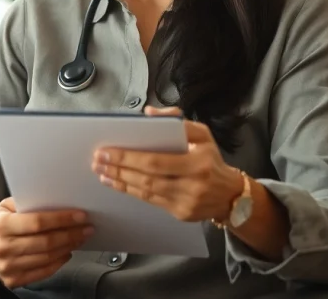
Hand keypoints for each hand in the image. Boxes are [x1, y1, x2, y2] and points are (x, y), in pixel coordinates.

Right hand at [0, 198, 92, 288]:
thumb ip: (27, 204)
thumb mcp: (5, 206)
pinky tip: (67, 252)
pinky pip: (43, 272)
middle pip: (46, 243)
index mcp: (1, 226)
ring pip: (47, 258)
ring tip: (80, 238)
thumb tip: (58, 201)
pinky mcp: (13, 280)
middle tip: (87, 228)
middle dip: (71, 234)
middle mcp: (3, 248)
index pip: (37, 223)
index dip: (62, 220)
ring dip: (68, 247)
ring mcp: (8, 267)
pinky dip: (59, 262)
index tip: (80, 216)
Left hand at [91, 106, 243, 222]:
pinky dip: (130, 191)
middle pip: (147, 178)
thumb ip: (176, 119)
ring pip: (146, 192)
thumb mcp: (202, 134)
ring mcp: (187, 202)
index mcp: (198, 161)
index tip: (107, 150)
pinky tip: (116, 183)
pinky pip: (150, 202)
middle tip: (98, 160)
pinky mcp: (181, 214)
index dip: (128, 157)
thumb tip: (148, 112)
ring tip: (102, 171)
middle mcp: (193, 184)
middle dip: (119, 168)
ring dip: (120, 181)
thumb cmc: (211, 159)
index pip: (156, 161)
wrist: (230, 195)